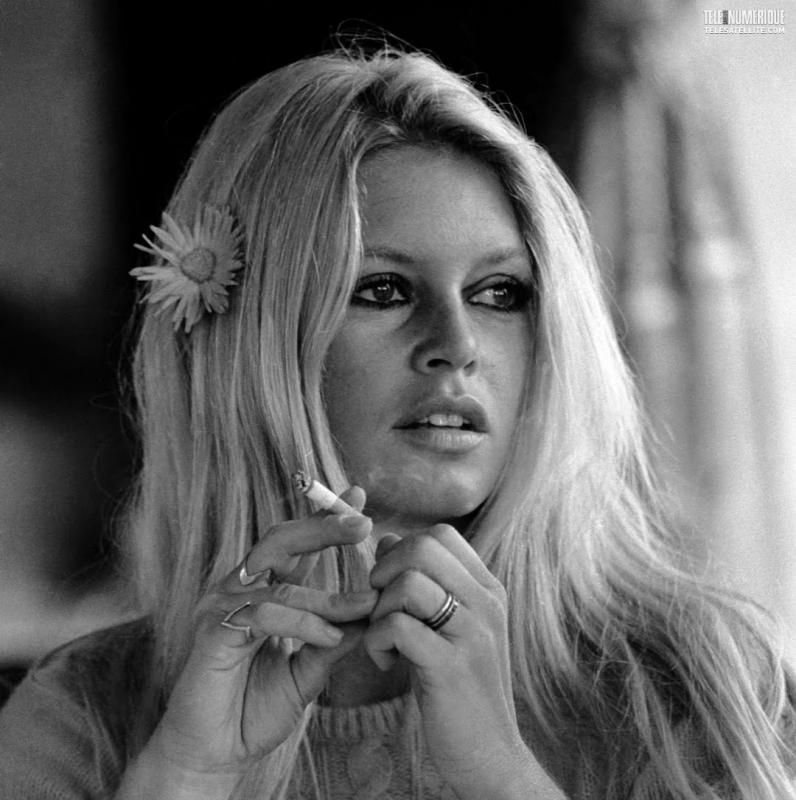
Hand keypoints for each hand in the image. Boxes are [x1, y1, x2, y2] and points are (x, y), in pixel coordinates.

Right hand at [123, 488, 376, 796]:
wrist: (215, 755)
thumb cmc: (256, 709)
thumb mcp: (310, 670)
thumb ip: (337, 638)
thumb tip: (373, 609)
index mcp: (262, 591)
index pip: (295, 545)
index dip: (324, 519)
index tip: (359, 499)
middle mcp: (239, 589)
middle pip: (279, 540)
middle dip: (323, 528)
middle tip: (363, 524)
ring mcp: (222, 607)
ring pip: (280, 582)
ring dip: (329, 596)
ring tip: (367, 606)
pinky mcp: (214, 632)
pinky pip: (264, 613)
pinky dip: (303, 623)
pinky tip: (329, 639)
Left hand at [365, 525, 561, 799]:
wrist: (490, 756)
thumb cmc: (460, 687)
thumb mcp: (449, 626)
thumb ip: (423, 582)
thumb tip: (387, 540)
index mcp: (487, 589)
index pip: (441, 534)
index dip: (402, 548)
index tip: (391, 585)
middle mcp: (485, 603)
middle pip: (421, 548)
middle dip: (384, 572)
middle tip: (381, 608)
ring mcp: (472, 633)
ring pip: (407, 583)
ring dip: (379, 610)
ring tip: (384, 639)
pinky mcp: (451, 667)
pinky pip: (397, 627)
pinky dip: (376, 641)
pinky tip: (387, 663)